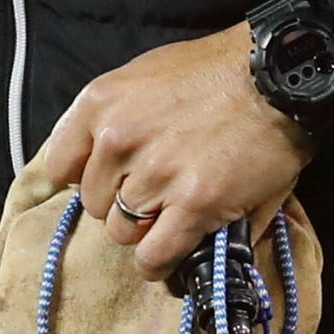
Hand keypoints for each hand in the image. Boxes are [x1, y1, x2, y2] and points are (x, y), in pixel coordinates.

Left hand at [39, 25, 310, 278]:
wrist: (273, 76)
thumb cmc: (212, 71)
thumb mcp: (145, 75)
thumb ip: (112, 116)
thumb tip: (90, 164)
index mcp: (100, 102)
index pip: (59, 164)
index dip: (83, 177)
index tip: (105, 181)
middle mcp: (118, 137)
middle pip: (94, 202)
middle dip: (120, 202)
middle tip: (154, 192)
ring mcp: (155, 173)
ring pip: (122, 232)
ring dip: (145, 230)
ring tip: (172, 215)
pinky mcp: (193, 205)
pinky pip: (154, 255)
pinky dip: (161, 263)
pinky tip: (173, 251)